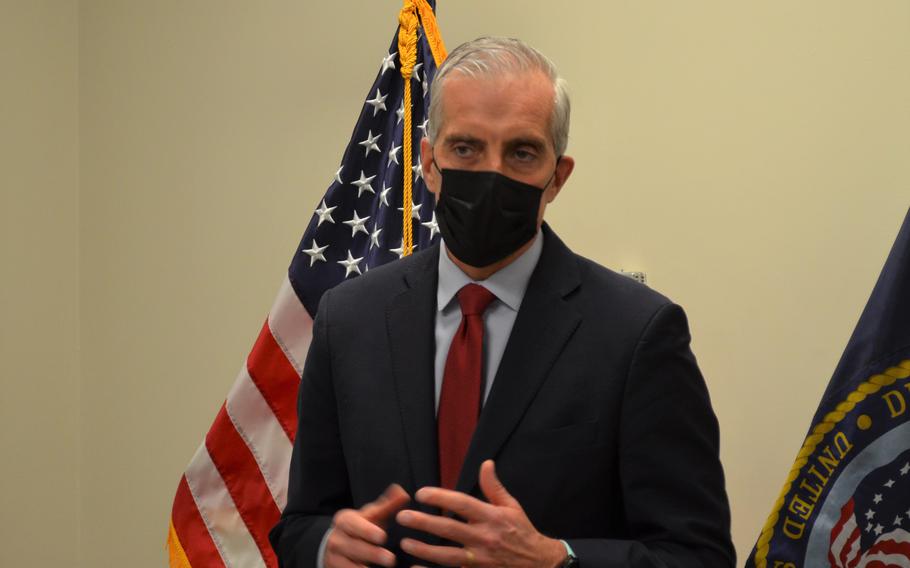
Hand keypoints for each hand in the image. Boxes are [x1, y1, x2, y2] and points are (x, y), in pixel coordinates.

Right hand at [325, 484, 409, 567]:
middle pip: (353, 547)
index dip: (367, 531)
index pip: (354, 524)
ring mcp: (333, 557)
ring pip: (347, 564)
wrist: (335, 544)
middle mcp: (336, 539)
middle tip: (391, 559)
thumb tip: (403, 493)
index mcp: (345, 521)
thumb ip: (387, 505)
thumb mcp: (371, 516)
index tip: (383, 537)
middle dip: (372, 554)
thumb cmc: (360, 527)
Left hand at [396, 460, 565, 567]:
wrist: (540, 563)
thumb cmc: (523, 532)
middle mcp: (485, 537)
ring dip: (424, 550)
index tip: (421, 494)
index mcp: (492, 517)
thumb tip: (485, 464)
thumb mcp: (512, 506)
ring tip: (405, 543)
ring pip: (447, 555)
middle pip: (449, 529)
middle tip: (402, 517)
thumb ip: (494, 487)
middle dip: (424, 522)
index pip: (462, 504)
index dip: (440, 498)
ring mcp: (480, 559)